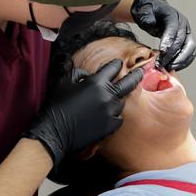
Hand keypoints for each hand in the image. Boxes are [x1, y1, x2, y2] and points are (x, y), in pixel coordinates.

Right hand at [26, 59, 142, 166]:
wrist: (55, 132)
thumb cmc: (57, 106)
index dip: (116, 65)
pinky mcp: (111, 126)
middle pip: (128, 83)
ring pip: (121, 102)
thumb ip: (79, 73)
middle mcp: (107, 95)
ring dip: (116, 100)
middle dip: (135, 76)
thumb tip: (89, 74)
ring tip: (109, 102)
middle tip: (140, 72)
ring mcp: (111, 111)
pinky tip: (105, 116)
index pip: (113, 68)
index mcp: (96, 82)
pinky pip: (118, 118)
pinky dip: (113, 116)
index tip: (118, 64)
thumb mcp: (65, 82)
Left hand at [131, 0, 195, 70]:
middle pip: (182, 41)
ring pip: (190, 49)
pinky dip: (184, 62)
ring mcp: (187, 33)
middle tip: (162, 64)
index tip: (162, 52)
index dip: (168, 40)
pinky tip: (174, 67)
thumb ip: (146, 17)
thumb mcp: (144, 12)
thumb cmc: (149, 13)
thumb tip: (151, 24)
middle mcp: (183, 24)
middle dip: (172, 54)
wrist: (155, 12)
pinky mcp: (187, 41)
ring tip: (168, 68)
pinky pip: (190, 53)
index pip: (173, 28)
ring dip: (180, 60)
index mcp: (173, 15)